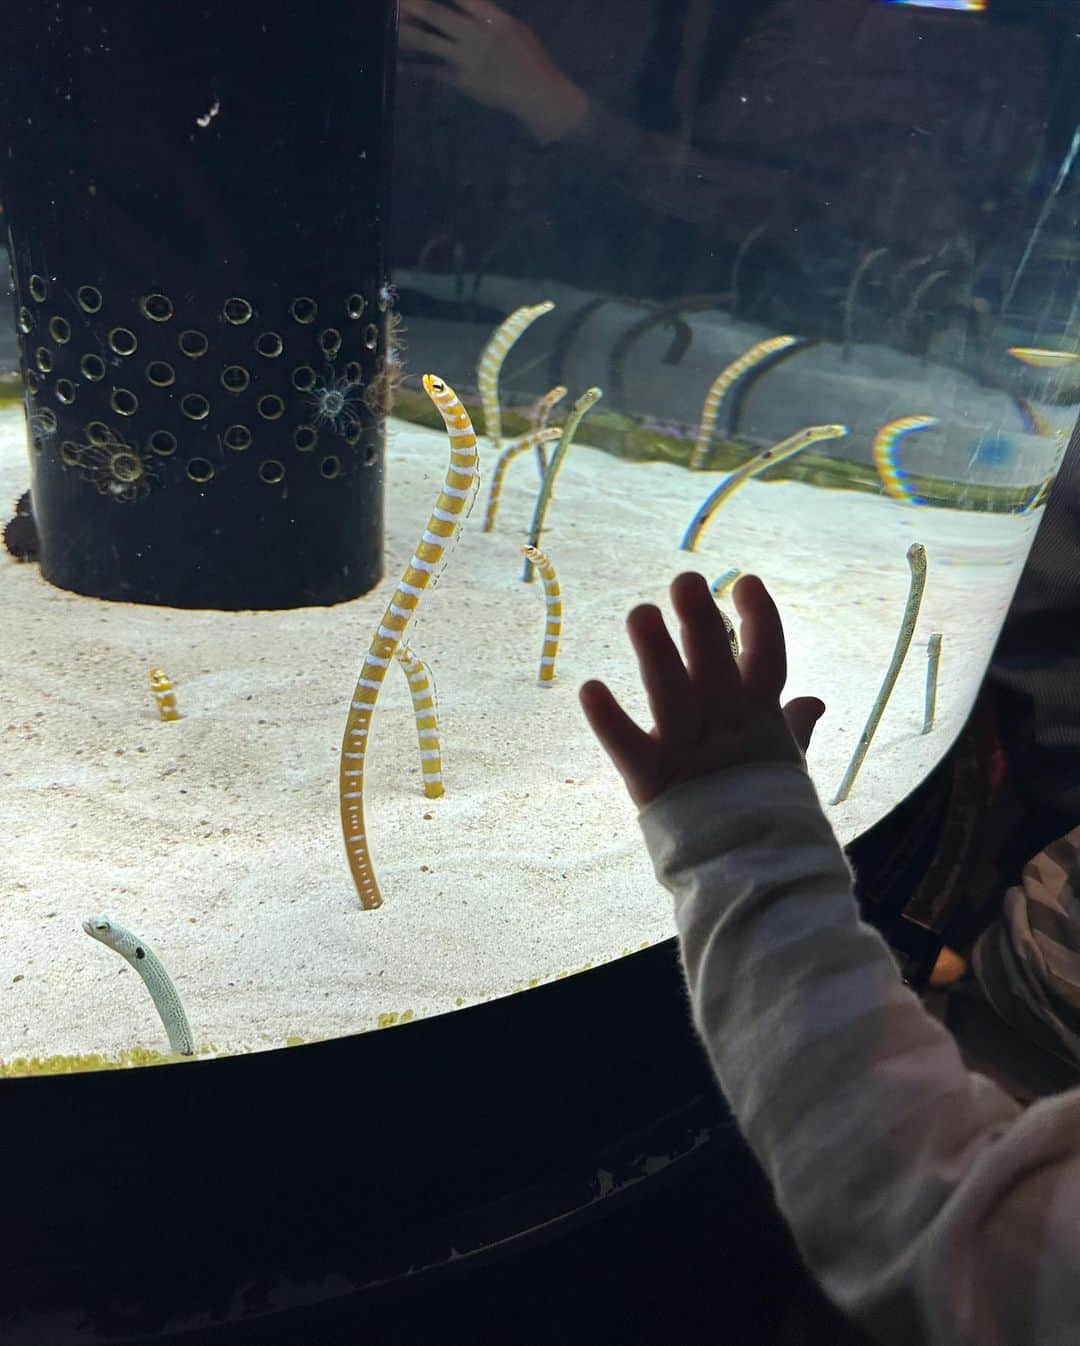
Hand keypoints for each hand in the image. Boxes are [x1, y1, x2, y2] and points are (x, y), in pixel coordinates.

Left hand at [399, 0, 589, 142]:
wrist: (538, 94)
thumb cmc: (529, 57)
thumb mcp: (513, 27)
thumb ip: (487, 15)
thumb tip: (463, 4)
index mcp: (492, 17)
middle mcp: (476, 35)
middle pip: (435, 13)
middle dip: (412, 5)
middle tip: (395, 1)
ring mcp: (466, 59)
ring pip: (428, 41)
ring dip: (405, 30)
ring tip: (389, 22)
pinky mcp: (461, 81)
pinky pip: (431, 70)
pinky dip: (413, 65)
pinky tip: (396, 60)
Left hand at [580, 572, 824, 809]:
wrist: (759, 885)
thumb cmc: (768, 818)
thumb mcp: (784, 767)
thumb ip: (792, 728)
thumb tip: (814, 700)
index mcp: (761, 723)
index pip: (766, 659)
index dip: (759, 618)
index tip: (746, 582)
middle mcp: (727, 731)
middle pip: (713, 665)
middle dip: (700, 621)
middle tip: (684, 579)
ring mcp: (690, 755)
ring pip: (671, 694)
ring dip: (654, 652)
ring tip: (640, 614)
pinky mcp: (654, 783)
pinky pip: (628, 745)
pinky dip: (607, 718)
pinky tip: (587, 688)